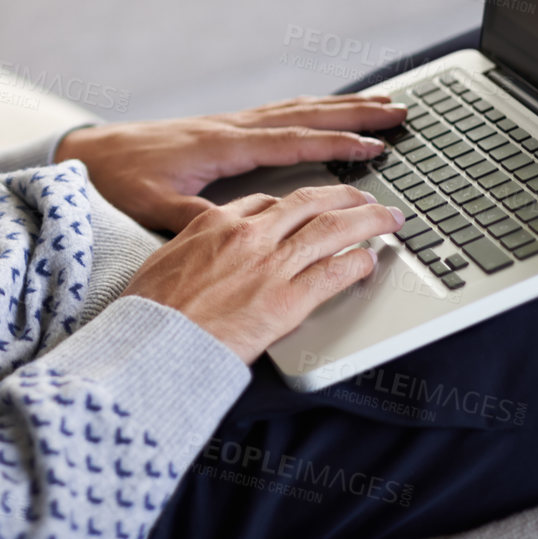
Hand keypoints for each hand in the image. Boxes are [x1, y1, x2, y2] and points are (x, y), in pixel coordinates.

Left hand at [53, 95, 406, 233]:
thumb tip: (233, 233)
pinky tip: (324, 112)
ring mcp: (227, 124)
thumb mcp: (152, 206)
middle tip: (402, 110)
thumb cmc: (119, 180)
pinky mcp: (220, 128)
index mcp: (222, 147)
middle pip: (305, 115)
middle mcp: (230, 128)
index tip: (377, 146)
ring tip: (381, 102)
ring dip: (339, 105)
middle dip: (355, 112)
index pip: (292, 143)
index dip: (335, 144)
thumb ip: (193, 220)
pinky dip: (311, 109)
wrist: (89, 152)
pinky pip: (278, 113)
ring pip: (295, 109)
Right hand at [121, 183, 403, 363]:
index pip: (266, 201)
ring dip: (367, 219)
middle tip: (363, 196)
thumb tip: (200, 255)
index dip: (295, 201)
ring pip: (332, 229)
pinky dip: (358, 262)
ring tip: (387, 218)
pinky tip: (370, 260)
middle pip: (308, 203)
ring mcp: (271, 266)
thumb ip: (192, 249)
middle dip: (343, 196)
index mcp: (215, 222)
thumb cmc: (150, 311)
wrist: (155, 343)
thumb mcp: (162, 261)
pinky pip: (334, 273)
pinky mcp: (288, 301)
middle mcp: (249, 235)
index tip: (308, 204)